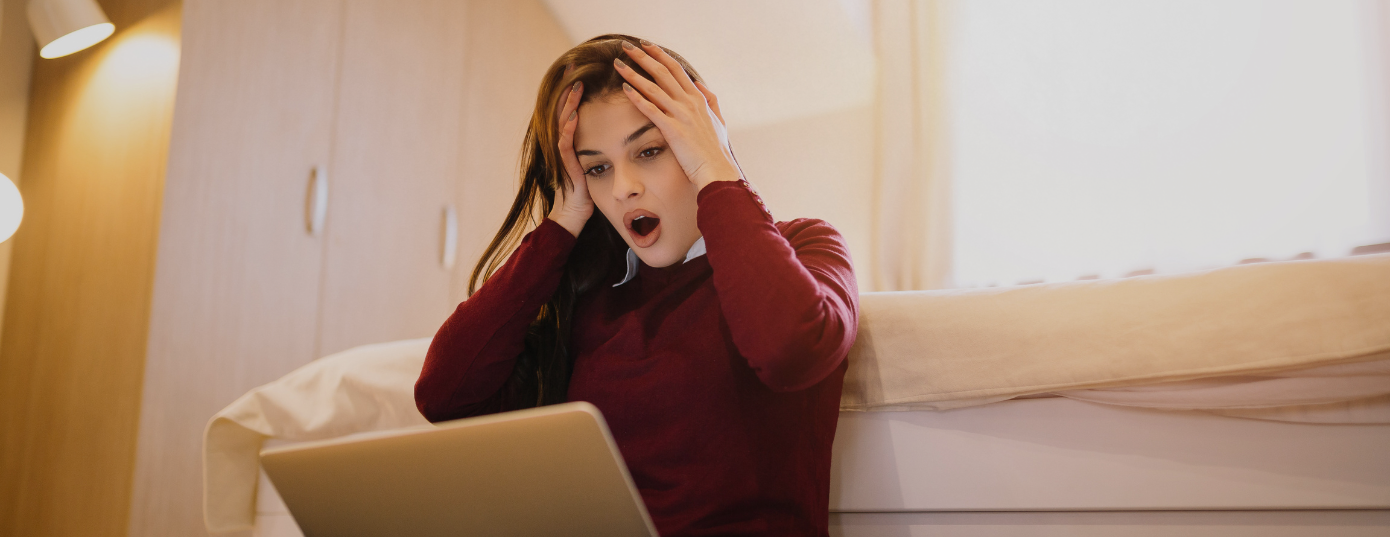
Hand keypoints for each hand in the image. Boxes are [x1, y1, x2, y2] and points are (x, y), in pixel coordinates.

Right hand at [547, 76, 593, 237]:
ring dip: (569, 105)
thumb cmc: (592, 193)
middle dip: (569, 89)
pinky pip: (564, 145)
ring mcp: (564, 155)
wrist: (576, 217)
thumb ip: (606, 147)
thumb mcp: (601, 165)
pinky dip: (568, 130)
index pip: (576, 109)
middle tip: (572, 67)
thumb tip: (626, 133)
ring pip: (563, 123)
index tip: (584, 70)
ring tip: (576, 87)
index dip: (578, 90)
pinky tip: (574, 116)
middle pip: (566, 109)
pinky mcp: (566, 167)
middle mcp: (567, 144)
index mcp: (577, 141)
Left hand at [615, 40, 741, 190]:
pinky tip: (624, 89)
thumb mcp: (719, 121)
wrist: (718, 171)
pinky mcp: (673, 129)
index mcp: (699, 98)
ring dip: (634, 74)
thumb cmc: (716, 151)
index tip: (645, 46)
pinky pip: (651, 109)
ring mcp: (682, 115)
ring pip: (653, 87)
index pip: (676, 69)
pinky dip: (637, 97)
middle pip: (663, 72)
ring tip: (618, 64)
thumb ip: (710, 99)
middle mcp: (690, 102)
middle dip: (643, 57)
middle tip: (626, 46)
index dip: (659, 55)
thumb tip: (699, 83)